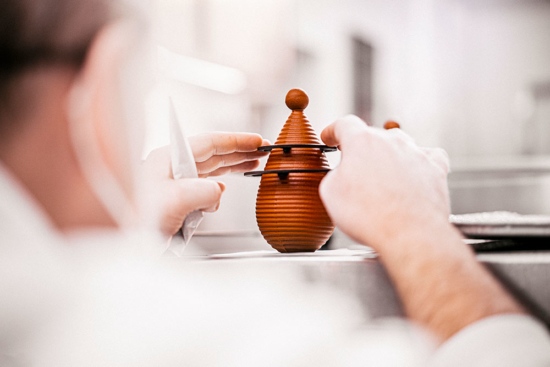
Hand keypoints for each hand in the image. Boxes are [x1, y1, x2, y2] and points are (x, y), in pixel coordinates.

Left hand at [142, 132, 267, 235]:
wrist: (120, 243)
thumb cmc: (134, 220)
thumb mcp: (173, 202)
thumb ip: (203, 192)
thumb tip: (218, 191)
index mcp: (168, 159)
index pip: (209, 142)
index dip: (236, 141)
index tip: (257, 141)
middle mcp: (171, 168)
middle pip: (211, 154)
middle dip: (237, 152)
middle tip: (260, 150)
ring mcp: (172, 184)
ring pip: (208, 170)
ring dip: (231, 168)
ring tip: (251, 164)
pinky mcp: (174, 201)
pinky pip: (202, 191)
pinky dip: (216, 191)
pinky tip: (223, 191)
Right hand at [319, 115, 450, 249]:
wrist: (409, 234)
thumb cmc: (369, 216)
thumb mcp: (330, 193)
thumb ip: (334, 174)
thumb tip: (341, 174)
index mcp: (361, 142)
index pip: (344, 125)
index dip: (334, 131)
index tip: (330, 137)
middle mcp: (391, 141)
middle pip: (373, 136)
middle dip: (362, 150)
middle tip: (355, 170)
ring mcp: (416, 153)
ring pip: (399, 145)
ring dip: (389, 157)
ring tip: (383, 178)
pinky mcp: (435, 169)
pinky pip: (427, 156)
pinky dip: (418, 163)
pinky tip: (412, 175)